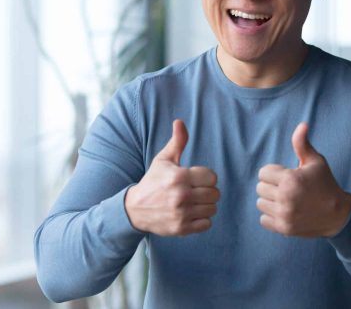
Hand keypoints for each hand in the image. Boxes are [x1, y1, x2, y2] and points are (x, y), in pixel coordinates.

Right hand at [125, 119, 219, 235]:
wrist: (135, 209)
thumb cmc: (153, 181)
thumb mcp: (163, 160)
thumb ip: (177, 142)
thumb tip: (180, 122)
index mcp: (179, 177)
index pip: (212, 177)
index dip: (206, 177)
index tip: (197, 178)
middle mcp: (181, 196)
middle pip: (215, 194)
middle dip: (208, 191)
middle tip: (196, 191)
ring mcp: (181, 214)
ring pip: (212, 209)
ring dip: (206, 206)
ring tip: (194, 202)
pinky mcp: (181, 229)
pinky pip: (206, 224)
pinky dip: (202, 220)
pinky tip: (191, 213)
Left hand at [256, 122, 350, 237]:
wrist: (337, 214)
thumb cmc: (325, 184)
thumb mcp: (316, 162)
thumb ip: (302, 144)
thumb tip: (302, 124)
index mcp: (290, 179)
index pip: (263, 172)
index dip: (274, 172)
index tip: (285, 175)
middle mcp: (285, 197)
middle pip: (260, 187)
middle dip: (271, 186)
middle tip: (286, 188)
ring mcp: (284, 215)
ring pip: (260, 203)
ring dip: (270, 200)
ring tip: (285, 199)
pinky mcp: (284, 228)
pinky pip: (263, 219)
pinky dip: (271, 215)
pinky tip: (284, 211)